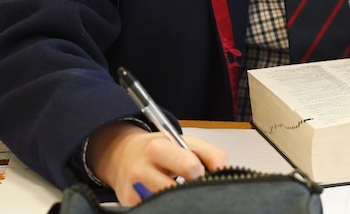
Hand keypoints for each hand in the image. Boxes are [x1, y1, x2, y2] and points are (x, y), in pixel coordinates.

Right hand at [85, 122, 227, 206]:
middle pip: (176, 190)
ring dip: (180, 199)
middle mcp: (141, 168)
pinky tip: (168, 198)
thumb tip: (226, 171)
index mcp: (157, 148)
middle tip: (196, 187)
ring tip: (181, 191)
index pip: (189, 166)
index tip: (204, 175)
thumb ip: (211, 153)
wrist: (124, 155)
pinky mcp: (129, 204)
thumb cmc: (161, 149)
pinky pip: (155, 208)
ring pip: (166, 203)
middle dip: (192, 190)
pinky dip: (166, 204)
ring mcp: (133, 189)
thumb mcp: (186, 142)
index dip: (203, 174)